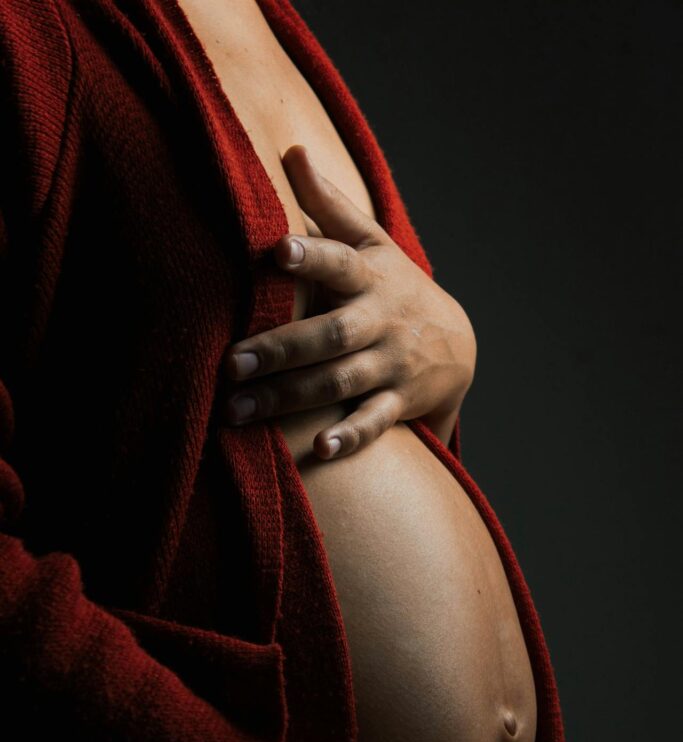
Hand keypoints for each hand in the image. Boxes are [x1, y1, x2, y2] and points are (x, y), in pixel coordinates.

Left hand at [221, 144, 476, 458]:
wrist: (459, 345)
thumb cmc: (395, 287)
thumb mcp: (372, 244)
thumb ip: (330, 205)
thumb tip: (293, 151)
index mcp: (370, 277)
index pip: (340, 262)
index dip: (311, 256)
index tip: (278, 252)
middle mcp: (380, 321)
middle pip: (328, 336)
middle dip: (279, 350)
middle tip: (230, 364)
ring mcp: (391, 364)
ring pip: (340, 382)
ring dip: (290, 398)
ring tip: (236, 412)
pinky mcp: (399, 402)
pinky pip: (376, 422)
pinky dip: (351, 436)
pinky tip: (320, 448)